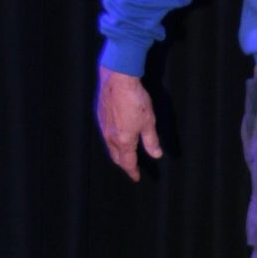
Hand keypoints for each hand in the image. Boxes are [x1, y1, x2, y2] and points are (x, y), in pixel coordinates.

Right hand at [96, 66, 162, 181]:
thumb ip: (151, 140)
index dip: (132, 171)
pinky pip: (105, 134)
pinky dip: (112, 140)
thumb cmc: (135, 99)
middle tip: (130, 167)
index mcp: (123, 140)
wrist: (117, 80)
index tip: (136, 177)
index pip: (128, 162)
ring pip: (109, 146)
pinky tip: (116, 136)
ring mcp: (103, 126)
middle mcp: (110, 137)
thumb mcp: (149, 122)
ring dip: (117, 153)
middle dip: (124, 164)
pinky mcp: (99, 116)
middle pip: (116, 157)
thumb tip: (156, 155)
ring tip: (124, 154)